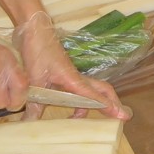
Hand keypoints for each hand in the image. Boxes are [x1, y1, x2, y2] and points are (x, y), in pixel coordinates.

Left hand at [12, 12, 128, 120]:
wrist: (34, 30)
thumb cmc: (37, 51)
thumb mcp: (34, 78)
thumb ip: (34, 102)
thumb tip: (30, 122)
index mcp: (72, 79)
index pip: (94, 95)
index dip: (107, 106)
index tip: (121, 116)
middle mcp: (76, 78)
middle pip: (102, 89)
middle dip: (113, 102)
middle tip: (123, 116)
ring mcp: (71, 76)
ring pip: (92, 90)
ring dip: (98, 103)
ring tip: (100, 117)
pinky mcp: (64, 75)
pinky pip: (79, 90)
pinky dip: (82, 101)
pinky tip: (74, 110)